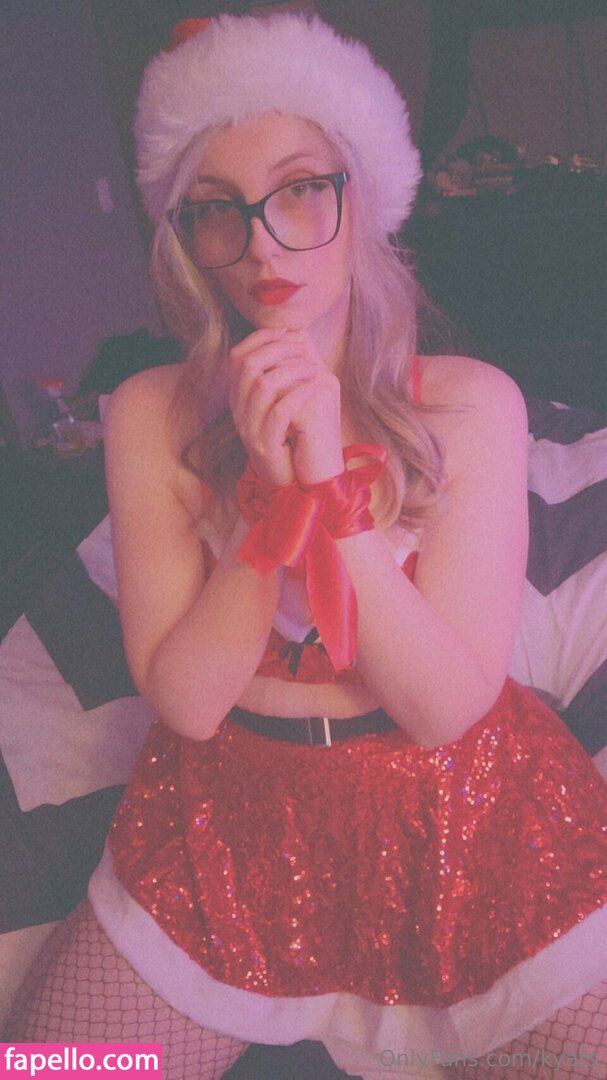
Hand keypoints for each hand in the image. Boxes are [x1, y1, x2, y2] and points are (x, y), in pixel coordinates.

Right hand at [229, 329, 344, 486]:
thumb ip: (286, 369)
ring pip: (262, 386)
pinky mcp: (264, 446)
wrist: (294, 481)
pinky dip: (297, 395)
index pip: (237, 356)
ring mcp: (248, 429)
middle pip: (247, 365)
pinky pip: (278, 413)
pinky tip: (313, 387)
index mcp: (239, 397)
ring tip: (314, 369)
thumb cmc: (295, 436)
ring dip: (292, 371)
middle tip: (303, 349)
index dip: (261, 338)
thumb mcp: (287, 399)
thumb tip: (296, 330)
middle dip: (278, 350)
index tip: (287, 332)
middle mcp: (238, 411)